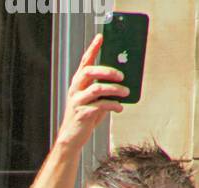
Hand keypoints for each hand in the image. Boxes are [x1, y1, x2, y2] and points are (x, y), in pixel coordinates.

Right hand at [56, 35, 128, 150]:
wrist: (72, 138)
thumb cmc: (86, 117)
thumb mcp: (94, 100)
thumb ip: (104, 89)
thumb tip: (124, 81)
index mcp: (78, 83)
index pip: (85, 62)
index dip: (92, 48)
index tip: (101, 37)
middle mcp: (75, 89)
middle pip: (89, 72)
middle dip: (107, 71)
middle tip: (121, 76)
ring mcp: (77, 101)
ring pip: (97, 88)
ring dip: (115, 89)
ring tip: (126, 92)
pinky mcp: (82, 114)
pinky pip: (100, 105)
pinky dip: (113, 105)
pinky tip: (120, 107)